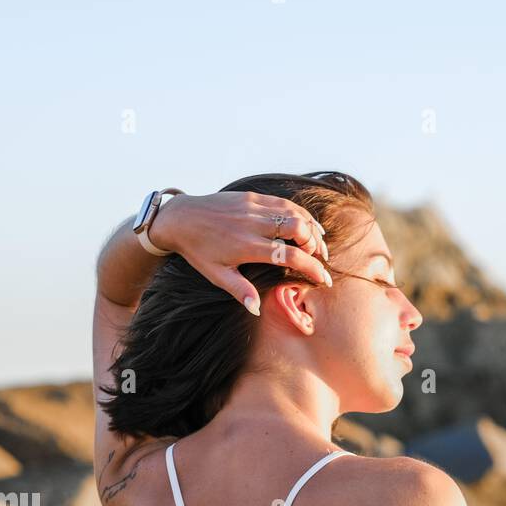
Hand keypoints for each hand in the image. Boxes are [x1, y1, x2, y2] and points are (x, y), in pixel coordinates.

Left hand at [147, 190, 330, 314]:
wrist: (181, 218)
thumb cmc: (199, 251)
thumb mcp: (216, 275)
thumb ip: (240, 291)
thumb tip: (257, 309)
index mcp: (246, 247)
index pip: (288, 256)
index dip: (311, 268)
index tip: (324, 280)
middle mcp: (252, 224)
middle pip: (297, 228)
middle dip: (314, 245)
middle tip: (318, 259)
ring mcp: (253, 207)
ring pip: (294, 212)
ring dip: (311, 228)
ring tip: (317, 244)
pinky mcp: (252, 197)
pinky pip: (283, 202)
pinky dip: (300, 213)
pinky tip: (307, 225)